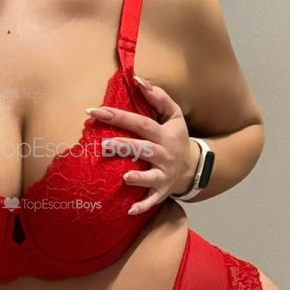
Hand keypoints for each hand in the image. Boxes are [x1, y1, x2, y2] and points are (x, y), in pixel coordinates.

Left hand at [90, 73, 198, 215]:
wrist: (194, 166)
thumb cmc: (177, 137)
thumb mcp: (174, 115)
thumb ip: (158, 96)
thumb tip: (138, 79)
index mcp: (164, 134)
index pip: (140, 123)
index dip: (118, 116)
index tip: (94, 110)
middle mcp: (164, 154)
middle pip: (144, 149)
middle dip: (125, 146)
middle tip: (104, 144)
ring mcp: (164, 174)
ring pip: (151, 176)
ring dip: (138, 177)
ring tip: (124, 176)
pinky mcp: (162, 191)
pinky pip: (153, 200)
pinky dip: (142, 206)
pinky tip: (129, 211)